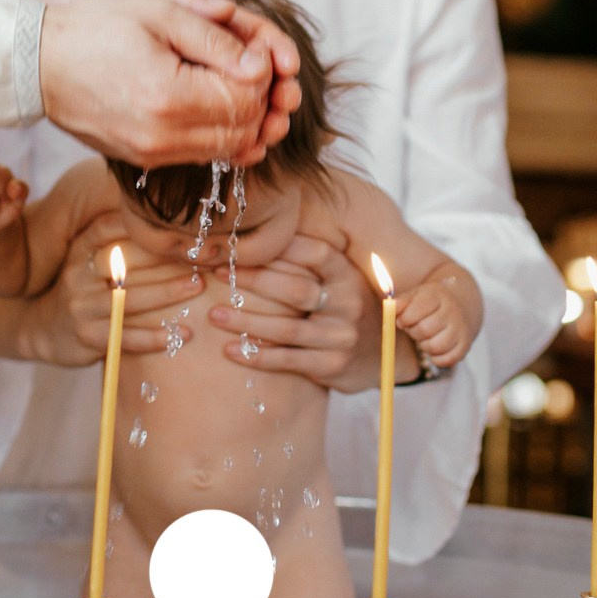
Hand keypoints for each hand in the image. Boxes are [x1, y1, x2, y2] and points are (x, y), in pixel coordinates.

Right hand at [22, 212, 205, 365]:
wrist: (42, 330)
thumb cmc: (81, 289)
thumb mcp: (86, 260)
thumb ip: (114, 241)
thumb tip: (162, 216)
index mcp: (80, 250)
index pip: (109, 227)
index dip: (141, 224)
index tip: (176, 223)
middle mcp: (78, 274)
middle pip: (126, 262)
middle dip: (165, 258)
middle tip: (201, 255)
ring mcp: (81, 307)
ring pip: (130, 298)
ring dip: (167, 293)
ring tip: (198, 287)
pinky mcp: (87, 337)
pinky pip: (125, 336)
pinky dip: (155, 336)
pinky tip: (180, 334)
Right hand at [32, 0, 301, 163]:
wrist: (37, 64)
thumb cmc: (93, 28)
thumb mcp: (158, 13)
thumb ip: (215, 39)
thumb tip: (260, 65)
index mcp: (168, 98)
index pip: (247, 97)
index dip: (262, 70)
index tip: (253, 45)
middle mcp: (162, 138)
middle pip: (244, 128)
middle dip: (259, 96)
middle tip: (249, 62)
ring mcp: (152, 154)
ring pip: (229, 147)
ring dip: (244, 116)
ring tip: (233, 79)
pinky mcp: (144, 159)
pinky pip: (203, 154)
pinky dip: (221, 132)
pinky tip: (217, 103)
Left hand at [210, 235, 372, 388]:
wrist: (382, 356)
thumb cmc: (345, 309)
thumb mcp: (341, 281)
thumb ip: (312, 262)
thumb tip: (260, 231)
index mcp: (349, 275)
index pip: (316, 253)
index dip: (280, 246)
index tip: (241, 244)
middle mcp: (350, 303)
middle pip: (296, 289)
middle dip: (252, 280)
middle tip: (217, 272)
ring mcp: (342, 337)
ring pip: (286, 329)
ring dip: (245, 321)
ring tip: (213, 315)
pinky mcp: (332, 366)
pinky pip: (287, 360)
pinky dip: (255, 355)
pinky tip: (229, 350)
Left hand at [398, 281, 470, 368]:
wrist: (459, 306)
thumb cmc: (430, 303)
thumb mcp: (415, 296)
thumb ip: (400, 302)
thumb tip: (390, 309)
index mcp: (438, 295)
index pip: (418, 308)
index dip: (405, 318)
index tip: (402, 320)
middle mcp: (452, 311)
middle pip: (425, 329)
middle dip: (413, 332)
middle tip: (414, 329)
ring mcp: (461, 329)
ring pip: (435, 347)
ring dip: (424, 346)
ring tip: (424, 338)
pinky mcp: (465, 345)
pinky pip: (447, 360)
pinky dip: (436, 358)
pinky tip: (434, 348)